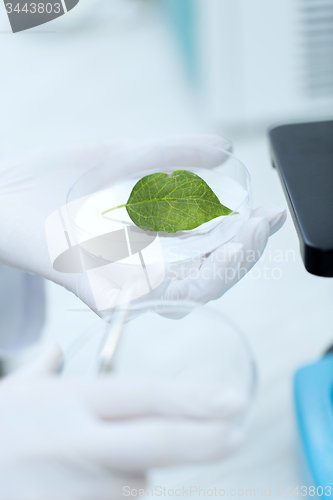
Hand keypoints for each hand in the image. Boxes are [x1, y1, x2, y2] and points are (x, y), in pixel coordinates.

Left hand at [0, 135, 285, 314]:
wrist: (4, 194)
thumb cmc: (56, 180)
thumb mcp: (125, 156)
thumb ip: (173, 153)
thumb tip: (224, 150)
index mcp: (151, 243)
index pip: (210, 253)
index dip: (244, 239)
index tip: (266, 214)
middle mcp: (142, 270)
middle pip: (207, 278)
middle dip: (243, 255)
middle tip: (260, 225)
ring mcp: (122, 285)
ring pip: (188, 294)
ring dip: (224, 272)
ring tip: (245, 242)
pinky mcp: (98, 292)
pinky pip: (147, 301)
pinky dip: (184, 289)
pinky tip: (212, 266)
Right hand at [0, 345, 245, 499]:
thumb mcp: (15, 393)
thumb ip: (42, 371)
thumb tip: (55, 353)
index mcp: (69, 402)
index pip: (145, 394)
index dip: (194, 398)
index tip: (232, 402)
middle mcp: (78, 441)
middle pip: (160, 439)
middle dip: (206, 439)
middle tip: (237, 433)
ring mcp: (76, 485)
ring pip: (137, 480)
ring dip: (136, 473)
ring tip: (96, 463)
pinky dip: (115, 491)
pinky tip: (87, 481)